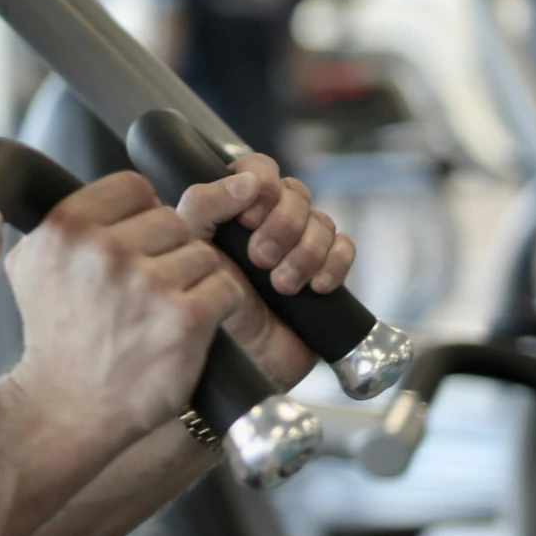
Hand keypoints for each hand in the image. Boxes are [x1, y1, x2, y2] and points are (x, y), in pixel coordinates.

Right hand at [2, 170, 249, 447]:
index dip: (140, 218)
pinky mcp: (184, 319)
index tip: (133, 247)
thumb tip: (102, 192)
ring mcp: (147, 284)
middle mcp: (104, 250)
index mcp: (67, 228)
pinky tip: (185, 328)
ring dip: (192, 282)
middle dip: (166, 252)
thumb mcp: (30, 266)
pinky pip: (225, 288)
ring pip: (203, 254)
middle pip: (173, 220)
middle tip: (145, 289)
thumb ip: (61, 222)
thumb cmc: (53, 337)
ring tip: (161, 312)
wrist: (65, 406)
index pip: (135, 188)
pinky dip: (214, 308)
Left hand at [172, 154, 356, 389]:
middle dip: (283, 223)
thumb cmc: (199, 309)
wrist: (229, 366)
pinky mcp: (322, 274)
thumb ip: (204, 205)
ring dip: (304, 250)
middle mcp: (265, 226)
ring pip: (322, 220)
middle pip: (295, 193)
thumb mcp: (190, 250)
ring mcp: (296, 249)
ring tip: (280, 284)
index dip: (261, 184)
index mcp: (230, 212)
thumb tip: (249, 180)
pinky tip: (314, 287)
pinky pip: (345, 247)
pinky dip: (334, 263)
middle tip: (260, 259)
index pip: (259, 170)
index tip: (248, 218)